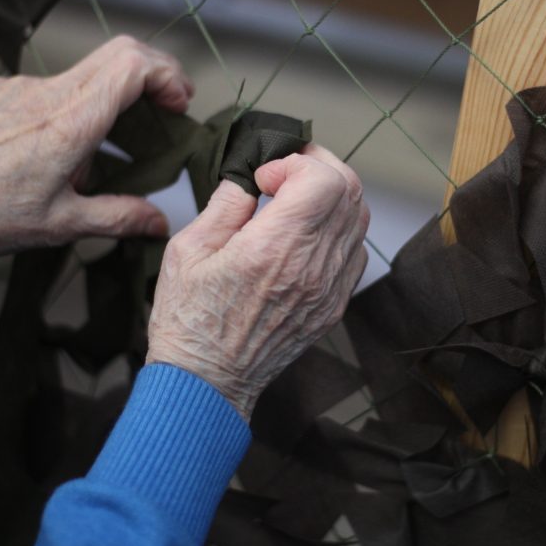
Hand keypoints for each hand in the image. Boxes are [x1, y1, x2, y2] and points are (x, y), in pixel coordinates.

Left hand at [0, 35, 193, 254]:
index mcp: (70, 125)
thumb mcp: (62, 224)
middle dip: (155, 74)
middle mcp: (49, 94)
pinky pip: (54, 85)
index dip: (167, 76)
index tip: (178, 104)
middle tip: (168, 106)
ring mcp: (24, 86)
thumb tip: (158, 222)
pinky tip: (64, 146)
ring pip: (88, 69)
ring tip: (115, 142)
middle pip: (120, 52)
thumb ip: (119, 217)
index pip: (132, 66)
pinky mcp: (3, 90)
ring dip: (116, 94)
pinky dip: (76, 105)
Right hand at [147, 145, 369, 419]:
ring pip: (358, 219)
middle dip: (318, 166)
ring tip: (295, 199)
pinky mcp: (334, 306)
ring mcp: (329, 289)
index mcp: (273, 250)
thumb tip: (247, 177)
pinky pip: (355, 251)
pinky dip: (338, 229)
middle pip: (348, 192)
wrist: (207, 383)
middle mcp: (311, 267)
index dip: (295, 162)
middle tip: (286, 171)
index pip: (322, 180)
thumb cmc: (190, 322)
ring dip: (330, 196)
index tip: (264, 176)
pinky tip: (306, 233)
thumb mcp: (187, 251)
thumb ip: (225, 205)